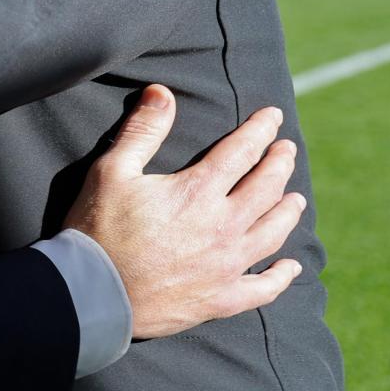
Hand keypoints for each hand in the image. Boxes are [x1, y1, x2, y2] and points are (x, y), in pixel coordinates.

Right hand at [64, 85, 305, 339]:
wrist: (93, 294)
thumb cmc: (97, 229)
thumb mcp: (112, 171)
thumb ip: (142, 130)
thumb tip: (162, 92)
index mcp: (198, 192)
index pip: (241, 152)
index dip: (260, 130)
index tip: (273, 117)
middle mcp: (223, 226)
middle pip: (265, 189)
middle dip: (279, 164)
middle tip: (287, 150)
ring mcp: (226, 265)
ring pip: (273, 233)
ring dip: (288, 212)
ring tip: (296, 198)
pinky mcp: (221, 298)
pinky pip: (264, 288)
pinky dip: (281, 276)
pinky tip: (290, 267)